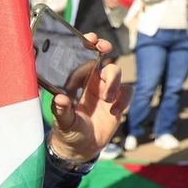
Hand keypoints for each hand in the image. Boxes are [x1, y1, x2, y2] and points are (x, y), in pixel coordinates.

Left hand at [49, 34, 129, 164]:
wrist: (82, 148)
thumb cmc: (68, 131)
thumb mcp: (63, 122)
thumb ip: (62, 110)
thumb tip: (59, 98)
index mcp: (75, 83)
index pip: (81, 58)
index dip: (87, 46)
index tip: (91, 39)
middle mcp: (91, 83)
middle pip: (102, 59)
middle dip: (104, 51)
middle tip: (104, 49)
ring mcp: (106, 92)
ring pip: (116, 73)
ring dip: (113, 82)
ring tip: (106, 99)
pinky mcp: (118, 102)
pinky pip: (127, 91)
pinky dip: (123, 99)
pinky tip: (113, 112)